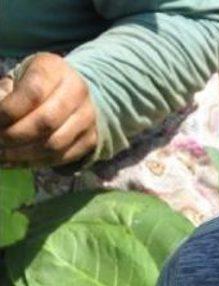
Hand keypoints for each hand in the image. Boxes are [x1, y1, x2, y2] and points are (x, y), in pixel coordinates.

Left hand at [0, 53, 97, 167]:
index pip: (33, 93)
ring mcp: (87, 118)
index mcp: (55, 69)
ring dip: (23, 155)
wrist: (74, 94)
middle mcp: (77, 91)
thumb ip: (5, 93)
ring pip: (54, 145)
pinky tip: (15, 162)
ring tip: (3, 156)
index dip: (10, 111)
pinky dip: (35, 164)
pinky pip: (61, 158)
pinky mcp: (91, 140)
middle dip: (15, 136)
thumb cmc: (38, 84)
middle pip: (46, 122)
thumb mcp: (20, 77)